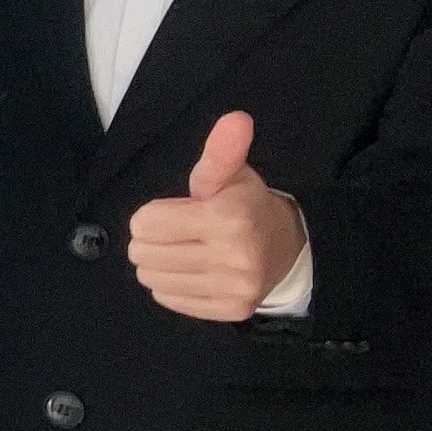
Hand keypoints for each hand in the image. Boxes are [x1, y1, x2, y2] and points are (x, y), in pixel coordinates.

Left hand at [126, 111, 305, 322]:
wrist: (288, 247)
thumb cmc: (246, 204)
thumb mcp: (232, 174)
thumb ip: (222, 150)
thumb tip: (236, 118)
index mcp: (228, 218)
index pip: (145, 223)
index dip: (152, 214)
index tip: (176, 211)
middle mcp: (233, 257)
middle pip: (143, 253)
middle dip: (151, 239)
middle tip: (178, 232)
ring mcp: (233, 289)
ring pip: (151, 279)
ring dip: (158, 264)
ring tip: (184, 251)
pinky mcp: (231, 312)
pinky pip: (169, 300)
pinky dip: (172, 286)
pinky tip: (193, 271)